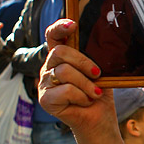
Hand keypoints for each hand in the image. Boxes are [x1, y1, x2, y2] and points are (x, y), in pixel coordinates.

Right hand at [38, 19, 112, 133]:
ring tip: (94, 93)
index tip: (73, 25)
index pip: (53, 36)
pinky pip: (65, 90)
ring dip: (86, 84)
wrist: (98, 118)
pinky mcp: (45, 99)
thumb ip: (91, 57)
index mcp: (62, 57)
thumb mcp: (98, 71)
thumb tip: (99, 43)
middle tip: (97, 74)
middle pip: (60, 52)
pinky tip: (85, 101)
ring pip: (64, 72)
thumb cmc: (98, 92)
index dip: (59, 27)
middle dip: (83, 62)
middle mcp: (49, 67)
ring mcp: (44, 83)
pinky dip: (81, 96)